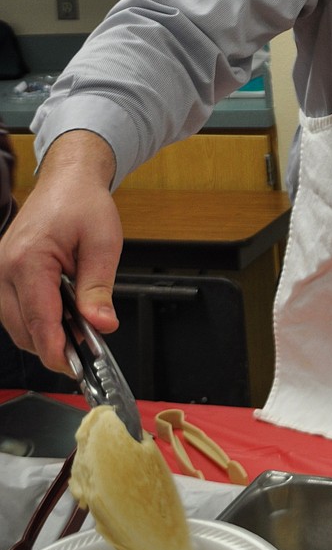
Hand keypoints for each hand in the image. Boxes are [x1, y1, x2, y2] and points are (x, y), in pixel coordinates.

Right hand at [0, 131, 122, 372]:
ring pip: (16, 326)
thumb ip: (99, 287)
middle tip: (87, 352)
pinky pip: (15, 311)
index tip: (76, 369)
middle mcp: (4, 268)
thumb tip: (102, 325)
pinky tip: (62, 318)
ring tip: (78, 333)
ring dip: (45, 335)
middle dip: (54, 346)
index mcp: (28, 259)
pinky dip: (37, 321)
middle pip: (23, 330)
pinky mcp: (3, 274)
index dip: (58, 350)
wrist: (67, 180)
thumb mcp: (103, 243)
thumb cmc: (83, 204)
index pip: (39, 320)